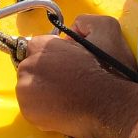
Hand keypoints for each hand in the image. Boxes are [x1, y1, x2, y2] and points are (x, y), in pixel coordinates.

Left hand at [16, 15, 137, 137]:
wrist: (111, 107)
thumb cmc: (109, 69)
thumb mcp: (106, 28)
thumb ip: (83, 23)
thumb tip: (70, 34)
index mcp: (44, 46)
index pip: (37, 45)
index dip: (53, 54)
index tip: (66, 62)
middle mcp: (29, 66)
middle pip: (31, 67)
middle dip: (46, 72)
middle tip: (67, 81)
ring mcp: (26, 91)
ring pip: (29, 88)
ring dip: (43, 90)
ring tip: (65, 97)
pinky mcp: (28, 114)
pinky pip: (31, 107)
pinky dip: (43, 108)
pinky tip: (62, 108)